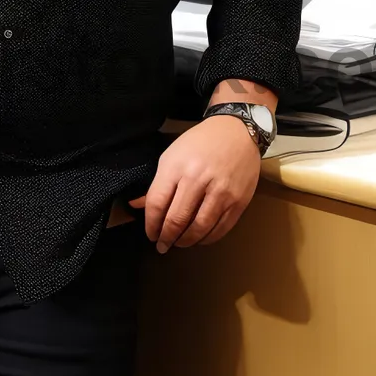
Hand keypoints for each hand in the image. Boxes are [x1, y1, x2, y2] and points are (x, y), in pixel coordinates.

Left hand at [130, 115, 260, 252]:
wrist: (237, 130)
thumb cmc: (200, 142)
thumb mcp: (172, 155)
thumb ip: (156, 184)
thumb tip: (136, 206)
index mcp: (177, 166)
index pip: (157, 204)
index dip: (151, 224)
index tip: (151, 234)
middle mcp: (198, 179)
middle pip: (176, 220)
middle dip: (166, 238)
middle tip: (163, 245)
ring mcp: (220, 191)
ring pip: (199, 229)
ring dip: (185, 241)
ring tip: (179, 243)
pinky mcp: (238, 200)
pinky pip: (220, 229)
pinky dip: (207, 238)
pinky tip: (199, 238)